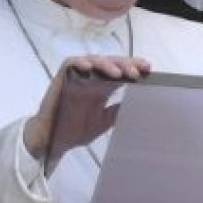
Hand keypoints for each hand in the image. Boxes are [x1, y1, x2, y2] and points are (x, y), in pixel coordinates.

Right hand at [23, 55, 149, 172]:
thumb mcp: (104, 122)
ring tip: (118, 73)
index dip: (133, 67)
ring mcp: (76, 78)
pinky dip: (79, 62)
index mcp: (102, 87)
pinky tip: (88, 67)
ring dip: (106, 64)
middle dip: (124, 64)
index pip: (120, 71)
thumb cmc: (76, 130)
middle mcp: (91, 79)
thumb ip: (118, 111)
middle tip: (137, 71)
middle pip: (110, 63)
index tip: (148, 69)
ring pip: (93, 60)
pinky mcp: (61, 79)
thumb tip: (139, 103)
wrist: (53, 141)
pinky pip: (69, 64)